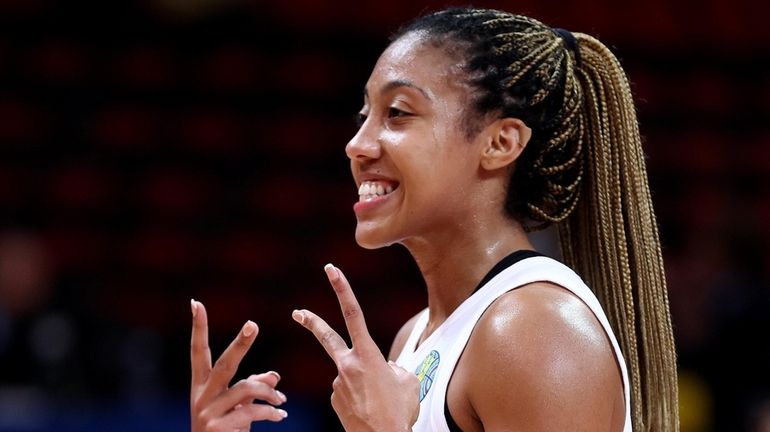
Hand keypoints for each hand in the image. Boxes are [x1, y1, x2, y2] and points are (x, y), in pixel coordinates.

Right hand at [190, 300, 287, 431]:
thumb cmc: (226, 431)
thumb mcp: (236, 407)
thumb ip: (253, 387)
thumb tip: (274, 374)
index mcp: (200, 386)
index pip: (197, 351)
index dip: (197, 327)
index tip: (195, 302)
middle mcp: (201, 396)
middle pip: (224, 363)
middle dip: (241, 343)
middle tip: (253, 324)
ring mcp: (208, 412)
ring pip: (247, 389)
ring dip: (270, 392)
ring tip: (282, 401)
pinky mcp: (219, 427)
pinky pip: (253, 412)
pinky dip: (271, 413)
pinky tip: (281, 417)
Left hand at [292, 264, 419, 431]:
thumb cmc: (400, 412)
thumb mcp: (407, 381)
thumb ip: (392, 367)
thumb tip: (382, 367)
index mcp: (367, 355)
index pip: (353, 314)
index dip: (342, 289)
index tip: (331, 270)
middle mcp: (347, 366)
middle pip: (327, 337)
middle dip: (311, 322)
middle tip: (297, 312)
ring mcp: (337, 384)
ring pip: (350, 374)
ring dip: (363, 383)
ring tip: (379, 402)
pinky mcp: (334, 401)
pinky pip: (348, 392)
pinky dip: (359, 397)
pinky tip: (369, 409)